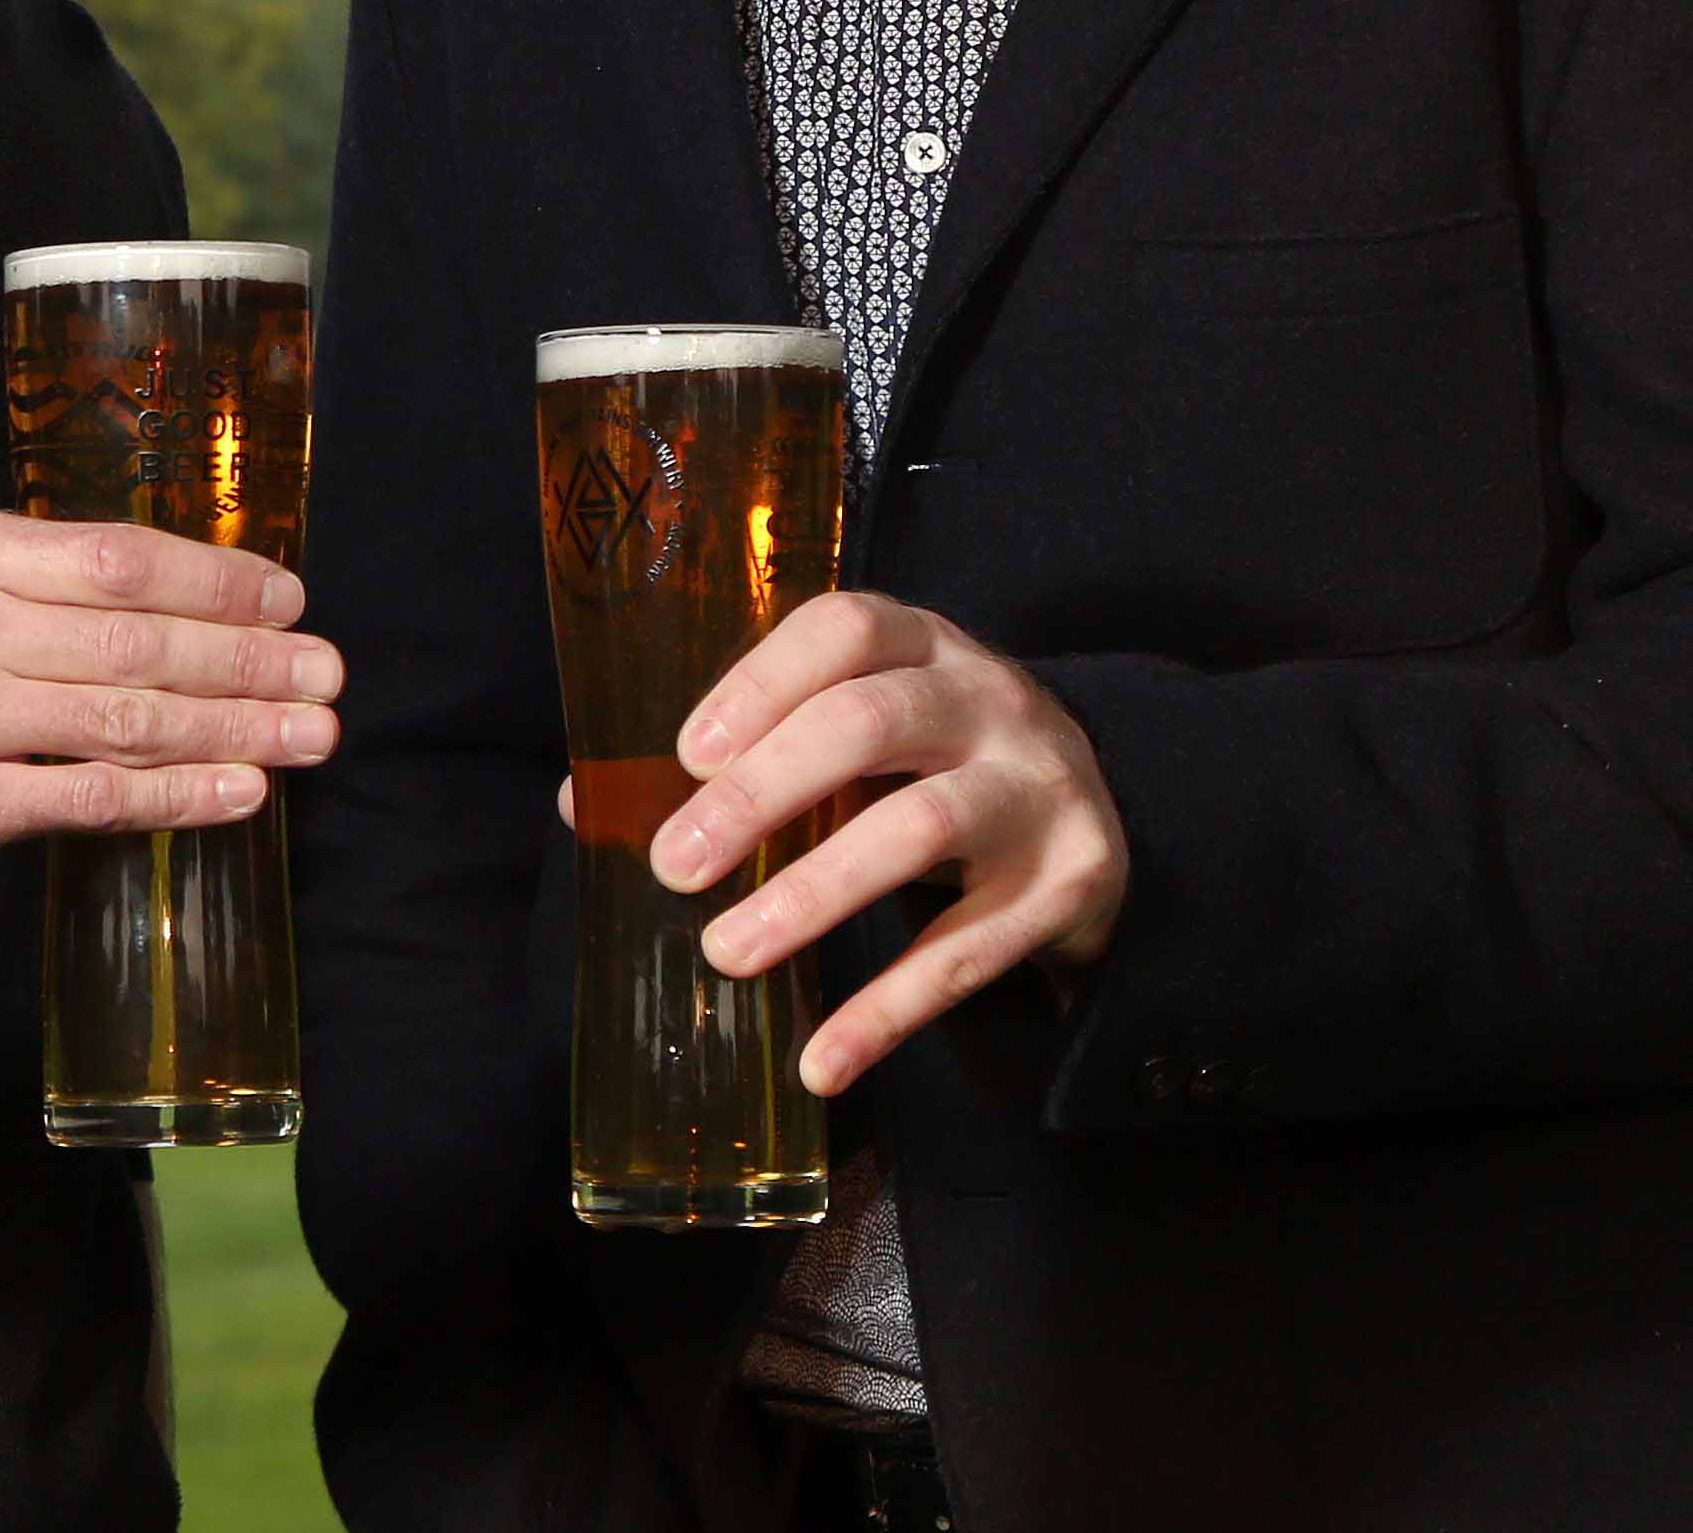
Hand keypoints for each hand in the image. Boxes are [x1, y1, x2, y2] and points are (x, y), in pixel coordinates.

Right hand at [0, 512, 339, 892]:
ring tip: (310, 734)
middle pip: (137, 639)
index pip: (119, 559)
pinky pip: (88, 797)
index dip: (217, 580)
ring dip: (236, 727)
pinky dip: (176, 796)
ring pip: (125, 718)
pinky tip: (239, 792)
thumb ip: (36, 582)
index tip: (288, 599)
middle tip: (326, 673)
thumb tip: (186, 598)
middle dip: (249, 658)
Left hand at [637, 593, 1124, 1094]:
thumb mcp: (861, 741)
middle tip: (678, 864)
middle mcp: (991, 699)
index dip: (759, 684)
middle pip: (869, 723)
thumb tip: (590, 805)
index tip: (684, 755)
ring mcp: (1038, 788)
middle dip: (761, 791)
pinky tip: (821, 1062)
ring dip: (811, 896)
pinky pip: (969, 950)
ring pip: (920, 826)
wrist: (1101, 824)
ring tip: (727, 953)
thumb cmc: (936, 769)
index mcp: (926, 646)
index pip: (844, 630)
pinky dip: (886, 1010)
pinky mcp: (1070, 883)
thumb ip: (745, 758)